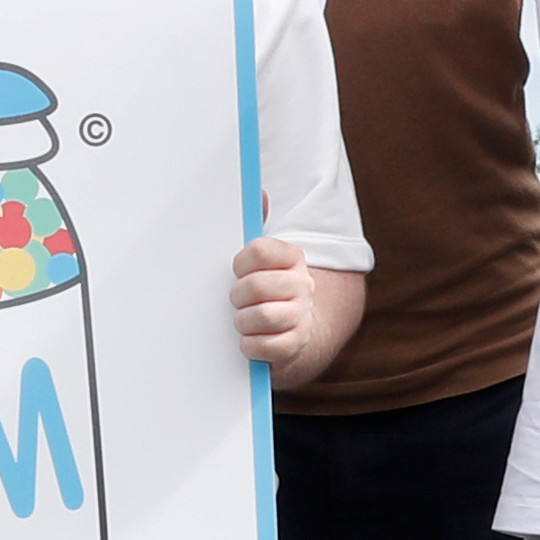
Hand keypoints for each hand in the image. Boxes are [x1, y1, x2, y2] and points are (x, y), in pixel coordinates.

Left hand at [230, 235, 316, 368]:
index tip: (237, 271)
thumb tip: (259, 194)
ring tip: (243, 321)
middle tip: (237, 300)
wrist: (290, 331)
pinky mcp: (296, 344)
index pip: (259, 251)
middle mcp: (302, 284)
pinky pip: (265, 346)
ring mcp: (302, 315)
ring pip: (261, 316)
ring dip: (242, 322)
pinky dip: (250, 345)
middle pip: (256, 286)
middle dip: (238, 296)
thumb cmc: (265, 290)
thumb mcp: (260, 261)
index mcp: (291, 257)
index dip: (240, 264)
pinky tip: (250, 339)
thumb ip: (256, 227)